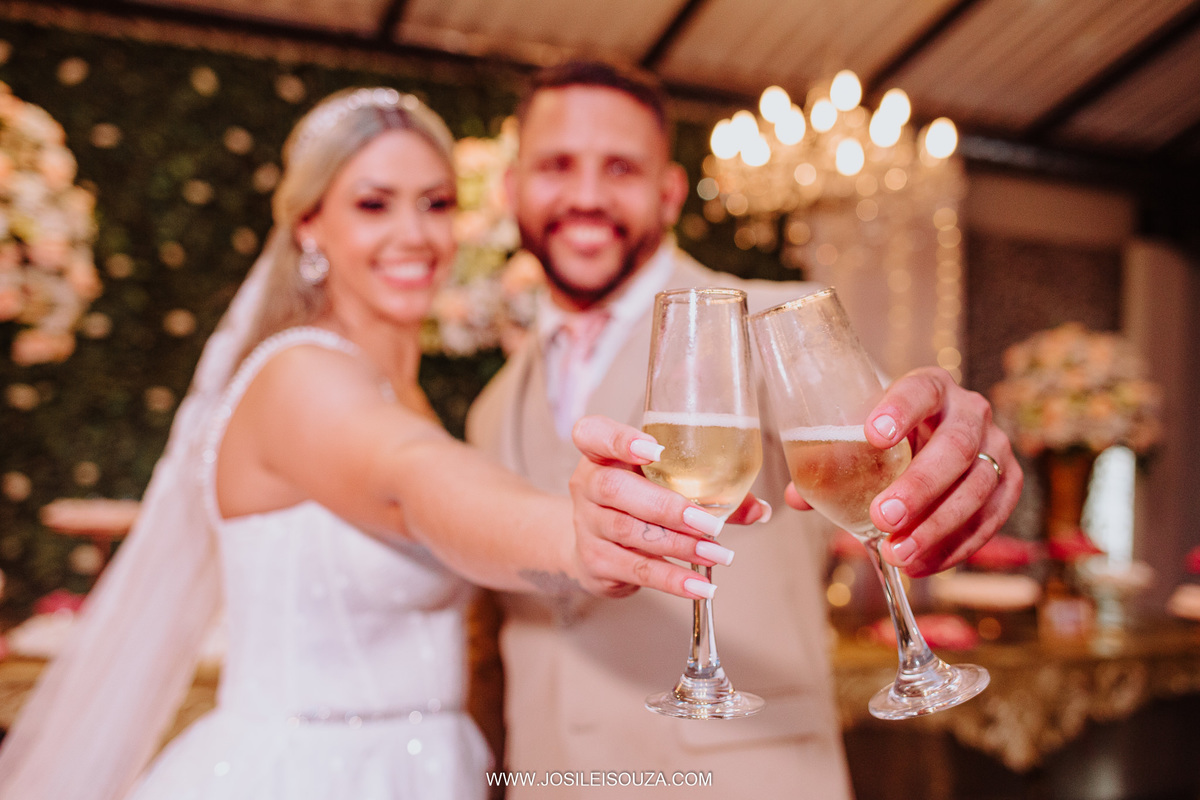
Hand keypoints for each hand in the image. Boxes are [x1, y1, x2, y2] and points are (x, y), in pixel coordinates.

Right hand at [568, 415, 766, 599]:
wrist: (591, 543)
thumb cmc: (634, 501)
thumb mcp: (659, 483)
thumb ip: (707, 489)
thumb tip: (758, 509)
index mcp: (600, 454)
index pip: (592, 434)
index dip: (619, 440)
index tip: (654, 449)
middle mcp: (587, 485)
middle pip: (614, 489)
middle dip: (666, 507)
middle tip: (709, 523)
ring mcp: (587, 525)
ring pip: (629, 532)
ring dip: (678, 546)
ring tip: (717, 554)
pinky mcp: (594, 561)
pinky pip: (636, 570)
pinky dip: (671, 580)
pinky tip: (700, 585)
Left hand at [786, 367, 1021, 576]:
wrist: (937, 436)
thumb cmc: (892, 436)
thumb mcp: (864, 434)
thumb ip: (831, 460)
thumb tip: (796, 497)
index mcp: (932, 386)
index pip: (920, 390)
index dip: (900, 410)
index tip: (872, 434)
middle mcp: (971, 411)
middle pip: (954, 447)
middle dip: (919, 487)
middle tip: (881, 517)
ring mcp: (996, 446)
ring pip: (977, 488)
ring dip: (936, 526)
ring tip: (897, 553)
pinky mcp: (1009, 483)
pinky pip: (990, 520)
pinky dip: (954, 547)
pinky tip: (920, 565)